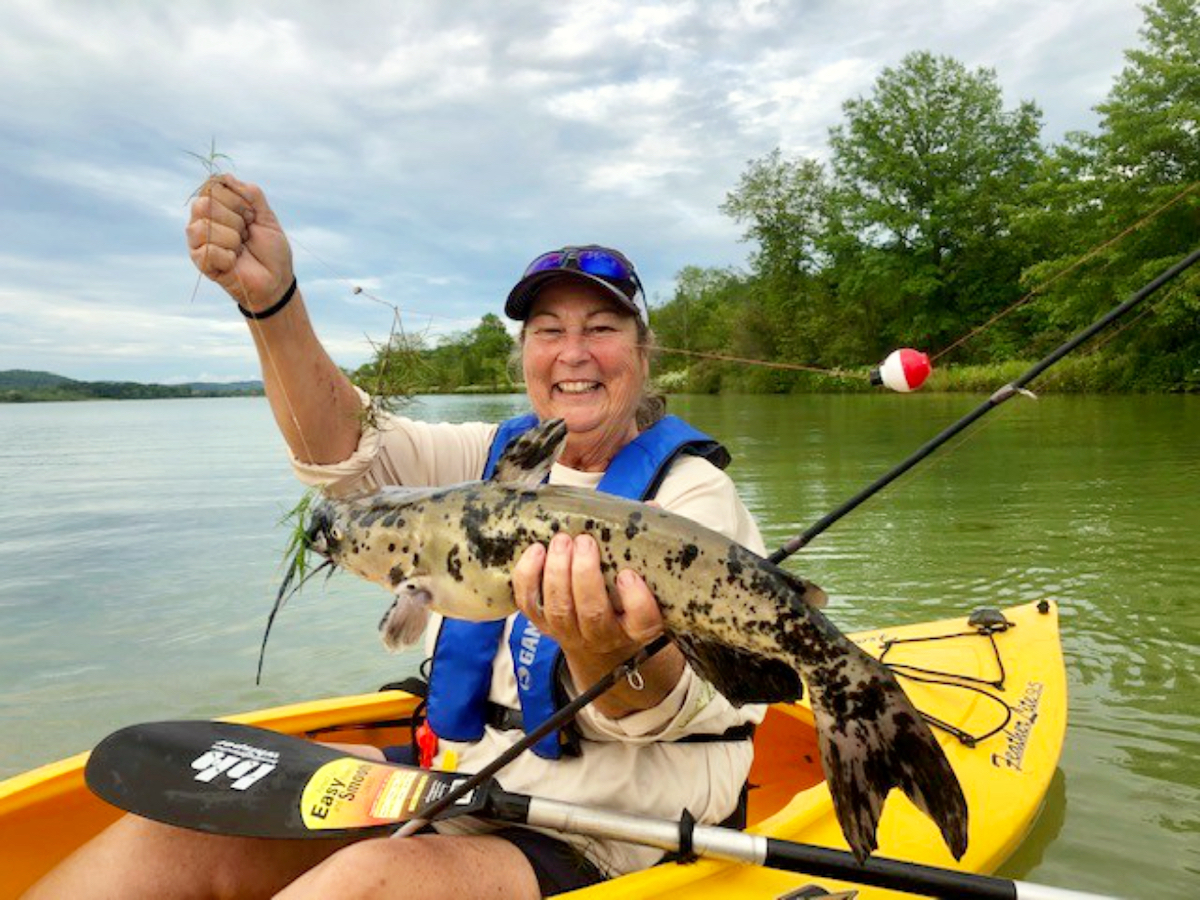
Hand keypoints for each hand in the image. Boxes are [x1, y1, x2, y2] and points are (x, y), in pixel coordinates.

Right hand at [185, 174, 293, 311]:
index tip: (251, 217)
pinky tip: (234, 262)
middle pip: (206, 204)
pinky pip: (208, 250)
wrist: (276, 279)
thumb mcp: (267, 216)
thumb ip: (250, 193)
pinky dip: (228, 257)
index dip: (239, 202)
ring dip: (232, 239)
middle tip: (246, 235)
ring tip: (240, 248)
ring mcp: (198, 239)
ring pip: (205, 227)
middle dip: (236, 220)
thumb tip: (225, 177)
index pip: (214, 186)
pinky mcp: (199, 260)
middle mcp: (202, 218)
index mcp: (217, 204)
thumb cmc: (271, 249)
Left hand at [512, 533, 663, 656]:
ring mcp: (570, 632)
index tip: (628, 574)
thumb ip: (645, 545)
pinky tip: (536, 551)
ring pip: (560, 609)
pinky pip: (529, 605)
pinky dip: (528, 578)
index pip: (643, 621)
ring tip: (561, 541)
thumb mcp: (644, 577)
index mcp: (637, 626)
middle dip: (585, 575)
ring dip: (557, 572)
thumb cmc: (623, 597)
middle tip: (585, 541)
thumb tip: (652, 507)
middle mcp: (604, 635)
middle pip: (593, 613)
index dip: (636, 599)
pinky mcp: (542, 625)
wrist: (598, 639)